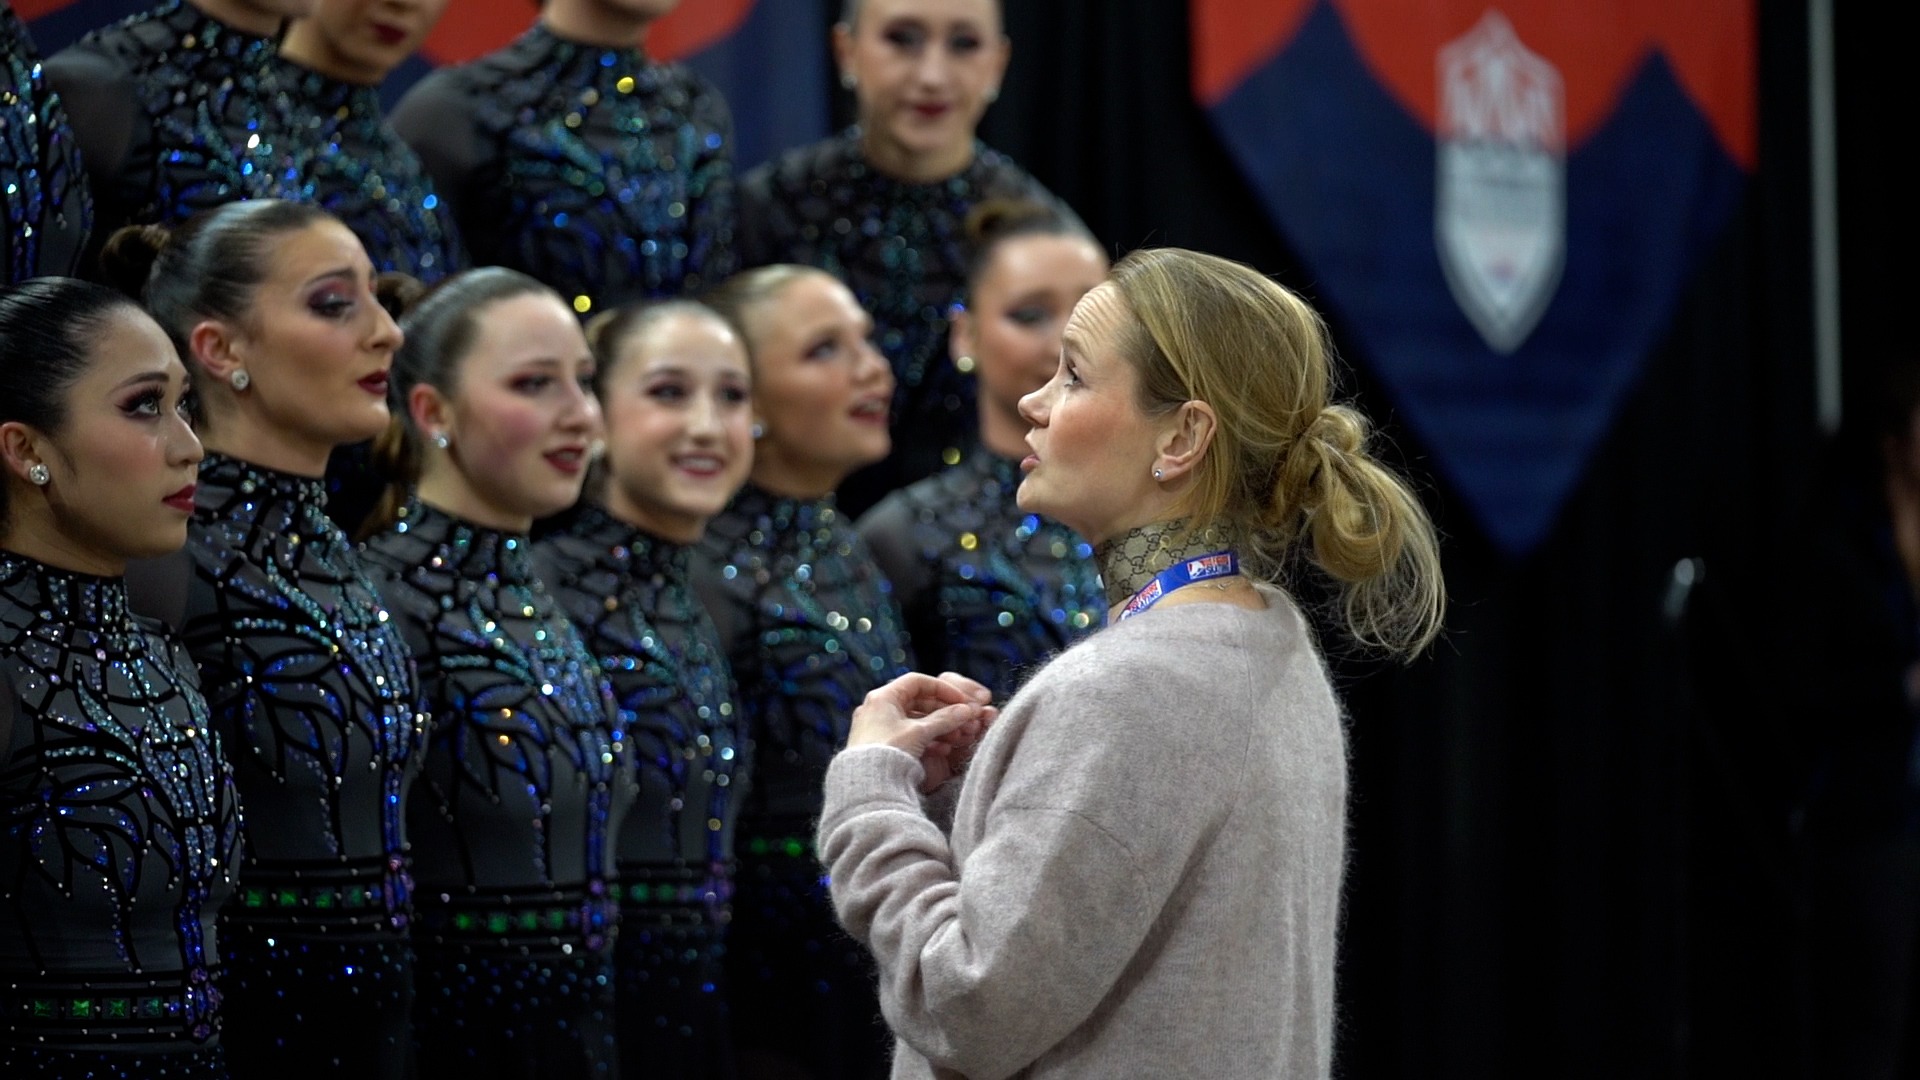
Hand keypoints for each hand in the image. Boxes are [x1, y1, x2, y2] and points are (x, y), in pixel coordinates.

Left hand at [849, 672, 995, 792]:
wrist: (867, 786)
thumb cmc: (889, 753)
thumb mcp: (920, 733)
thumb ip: (945, 719)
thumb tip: (966, 711)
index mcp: (882, 697)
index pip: (918, 682)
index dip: (942, 689)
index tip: (961, 701)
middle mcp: (877, 708)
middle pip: (918, 701)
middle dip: (944, 712)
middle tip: (963, 721)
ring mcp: (878, 727)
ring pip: (915, 720)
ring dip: (939, 727)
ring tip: (957, 738)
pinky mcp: (881, 745)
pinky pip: (908, 736)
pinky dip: (927, 739)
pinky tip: (943, 750)